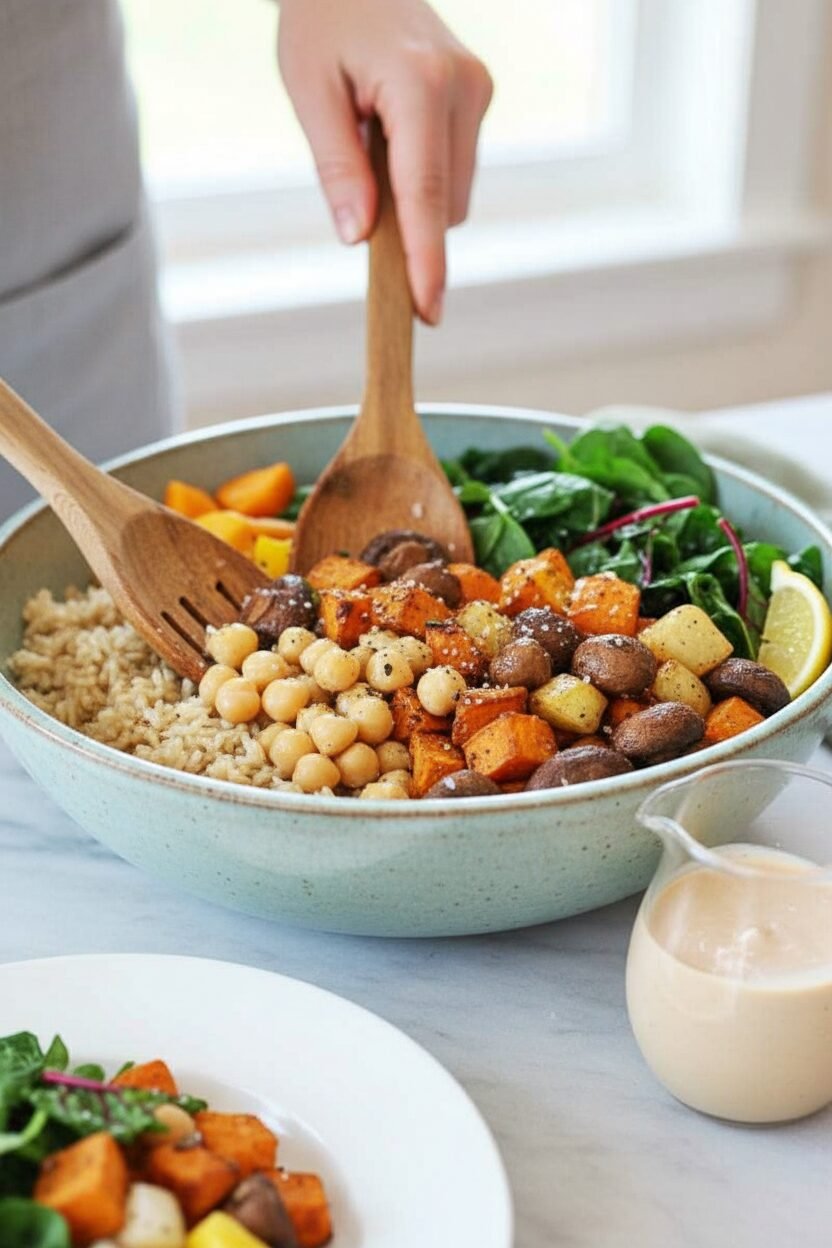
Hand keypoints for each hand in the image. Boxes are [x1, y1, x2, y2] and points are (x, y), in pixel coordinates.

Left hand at [277, 0, 491, 323]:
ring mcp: (478, 89)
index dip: (425, 260)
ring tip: (369, 142)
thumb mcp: (308, 88)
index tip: (426, 310)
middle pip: (444, 204)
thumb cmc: (321, 17)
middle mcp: (463, 87)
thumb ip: (336, 167)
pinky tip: (390, 139)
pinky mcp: (478, 94)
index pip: (425, 195)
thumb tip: (359, 238)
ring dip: (414, 199)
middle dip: (408, 228)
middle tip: (357, 206)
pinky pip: (455, 167)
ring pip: (454, 192)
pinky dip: (423, 176)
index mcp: (420, 82)